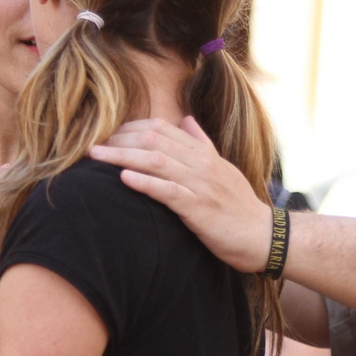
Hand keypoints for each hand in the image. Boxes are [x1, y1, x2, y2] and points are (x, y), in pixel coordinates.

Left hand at [91, 117, 273, 272]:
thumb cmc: (238, 205)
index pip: (161, 128)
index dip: (130, 128)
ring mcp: (200, 185)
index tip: (108, 136)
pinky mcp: (199, 209)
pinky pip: (168, 191)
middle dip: (119, 140)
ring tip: (96, 157)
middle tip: (93, 146)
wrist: (262, 236)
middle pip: (153, 140)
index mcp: (203, 153)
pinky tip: (123, 178)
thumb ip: (202, 143)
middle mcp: (201, 163)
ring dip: (122, 156)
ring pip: (156, 161)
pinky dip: (145, 182)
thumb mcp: (222, 168)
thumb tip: (186, 120)